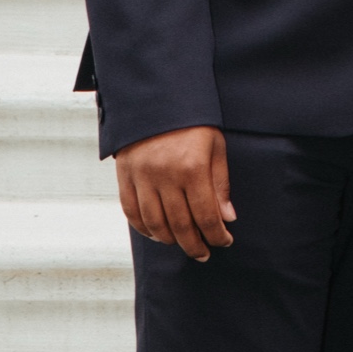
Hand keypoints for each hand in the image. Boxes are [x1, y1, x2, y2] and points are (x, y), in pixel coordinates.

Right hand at [115, 126, 235, 260]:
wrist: (156, 97)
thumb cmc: (192, 122)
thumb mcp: (215, 145)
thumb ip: (220, 183)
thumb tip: (227, 218)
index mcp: (192, 168)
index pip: (206, 216)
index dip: (217, 235)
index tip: (225, 242)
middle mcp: (165, 176)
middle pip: (180, 226)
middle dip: (195, 245)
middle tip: (204, 253)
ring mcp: (142, 177)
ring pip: (155, 224)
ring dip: (171, 240)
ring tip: (183, 243)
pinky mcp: (125, 176)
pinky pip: (132, 212)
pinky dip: (143, 229)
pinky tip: (157, 234)